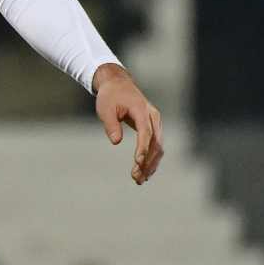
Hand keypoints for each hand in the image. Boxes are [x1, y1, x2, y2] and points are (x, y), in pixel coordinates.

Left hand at [92, 64, 163, 184]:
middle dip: (147, 162)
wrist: (117, 84)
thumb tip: (116, 141)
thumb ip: (111, 124)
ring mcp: (155, 122)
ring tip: (139, 180)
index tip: (137, 162)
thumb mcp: (105, 108)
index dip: (142, 148)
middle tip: (136, 178)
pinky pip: (155, 146)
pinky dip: (151, 159)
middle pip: (156, 143)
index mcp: (142, 110)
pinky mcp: (153, 127)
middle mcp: (153, 116)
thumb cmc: (110, 96)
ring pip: (158, 147)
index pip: (145, 132)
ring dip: (150, 164)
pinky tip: (144, 172)